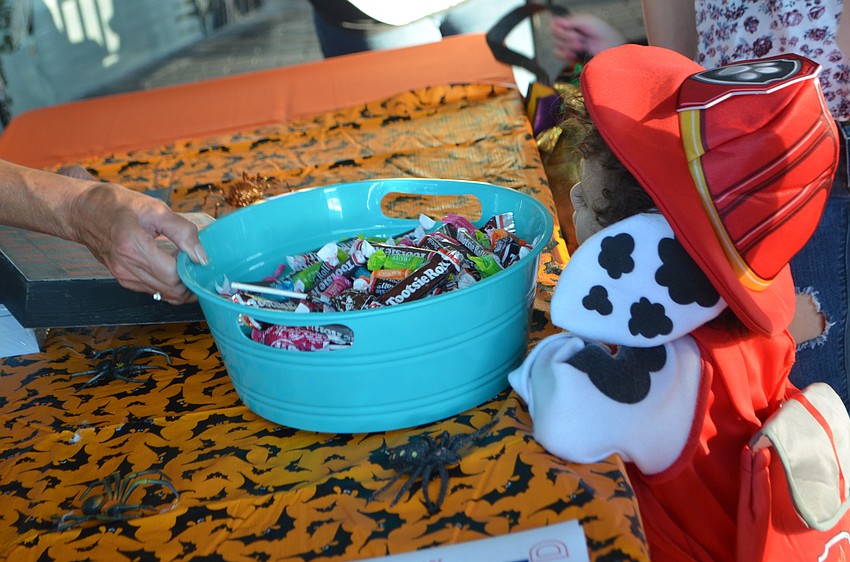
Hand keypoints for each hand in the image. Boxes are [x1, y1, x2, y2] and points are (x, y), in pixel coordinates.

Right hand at [64, 167, 208, 303]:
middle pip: (172, 291)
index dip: (193, 271)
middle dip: (191, 281)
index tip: (201, 259)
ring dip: (181, 284)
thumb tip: (201, 256)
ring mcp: (124, 276)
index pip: (175, 276)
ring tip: (185, 263)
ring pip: (164, 294)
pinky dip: (168, 283)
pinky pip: (153, 290)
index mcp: (134, 247)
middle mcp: (127, 268)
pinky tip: (171, 265)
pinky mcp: (123, 279)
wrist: (81, 210)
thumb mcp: (155, 209)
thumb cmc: (116, 204)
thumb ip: (183, 232)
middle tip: (198, 264)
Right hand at [550, 14, 625, 64]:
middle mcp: (567, 32)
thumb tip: (558, 21)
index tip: (566, 28)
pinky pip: (558, 55)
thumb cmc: (602, 31)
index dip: (557, 26)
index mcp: (571, 23)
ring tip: (582, 46)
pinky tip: (573, 54)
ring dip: (569, 46)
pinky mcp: (569, 55)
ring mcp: (567, 44)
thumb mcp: (588, 21)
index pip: (554, 23)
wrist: (609, 46)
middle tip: (579, 37)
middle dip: (566, 36)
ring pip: (556, 45)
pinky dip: (565, 55)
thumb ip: (572, 21)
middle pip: (554, 34)